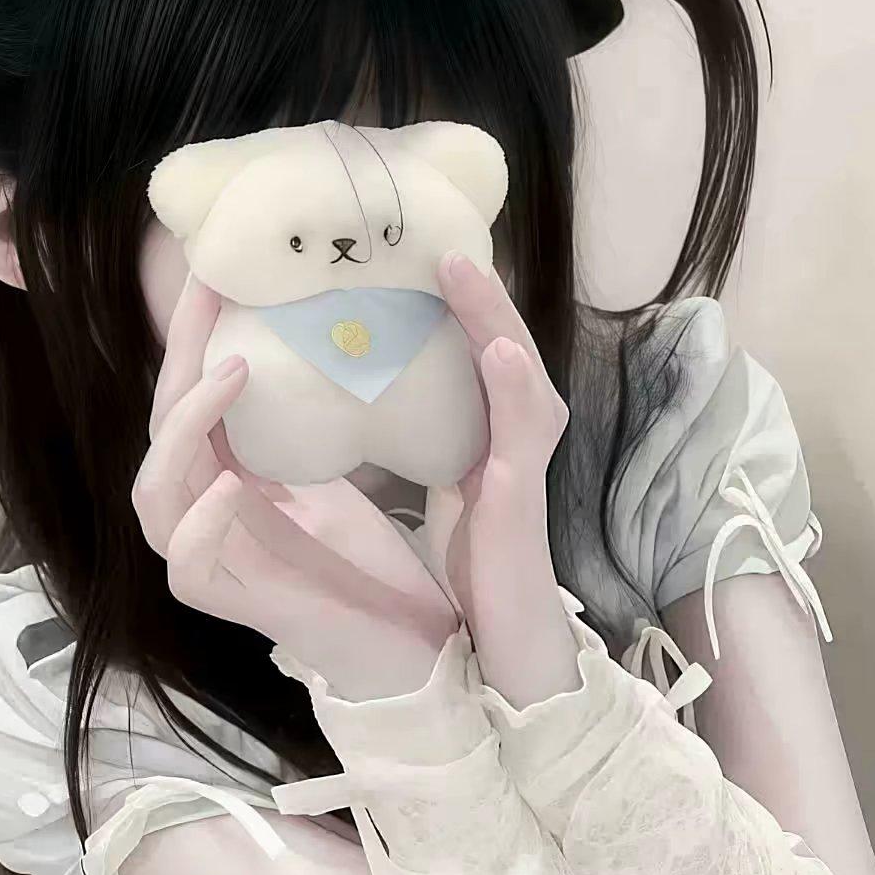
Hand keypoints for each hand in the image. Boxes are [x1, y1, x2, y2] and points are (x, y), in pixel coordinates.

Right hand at [133, 277, 460, 700]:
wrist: (407, 642)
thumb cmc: (372, 563)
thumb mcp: (336, 470)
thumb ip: (305, 421)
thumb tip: (310, 336)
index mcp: (223, 480)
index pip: (190, 397)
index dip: (194, 335)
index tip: (219, 267)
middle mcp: (202, 516)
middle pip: (161, 430)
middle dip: (180, 358)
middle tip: (215, 291)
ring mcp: (208, 561)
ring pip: (153, 493)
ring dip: (185, 429)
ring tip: (231, 376)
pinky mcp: (229, 605)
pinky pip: (186, 562)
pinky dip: (202, 521)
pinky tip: (232, 482)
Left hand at [424, 252, 582, 708]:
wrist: (507, 642)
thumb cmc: (474, 567)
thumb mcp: (434, 484)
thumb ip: (409, 435)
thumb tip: (351, 388)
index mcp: (484, 427)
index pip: (465, 346)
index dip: (444, 298)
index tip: (404, 246)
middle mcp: (511, 433)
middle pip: (494, 342)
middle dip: (467, 288)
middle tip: (429, 232)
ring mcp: (522, 463)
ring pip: (515, 372)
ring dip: (491, 317)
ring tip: (461, 265)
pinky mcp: (523, 499)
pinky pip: (520, 435)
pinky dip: (512, 390)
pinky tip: (497, 354)